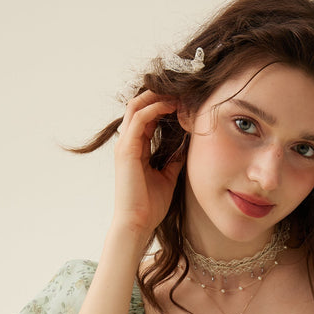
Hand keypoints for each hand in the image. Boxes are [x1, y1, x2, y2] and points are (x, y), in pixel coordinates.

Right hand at [112, 90, 183, 236]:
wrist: (138, 222)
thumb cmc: (151, 205)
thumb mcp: (169, 175)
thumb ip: (174, 158)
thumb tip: (188, 145)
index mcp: (136, 148)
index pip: (147, 116)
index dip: (164, 105)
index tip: (184, 101)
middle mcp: (128, 142)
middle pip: (139, 105)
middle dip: (160, 95)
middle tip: (182, 91)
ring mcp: (125, 144)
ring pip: (137, 106)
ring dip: (157, 97)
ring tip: (178, 93)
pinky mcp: (126, 150)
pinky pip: (139, 119)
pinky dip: (154, 109)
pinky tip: (171, 107)